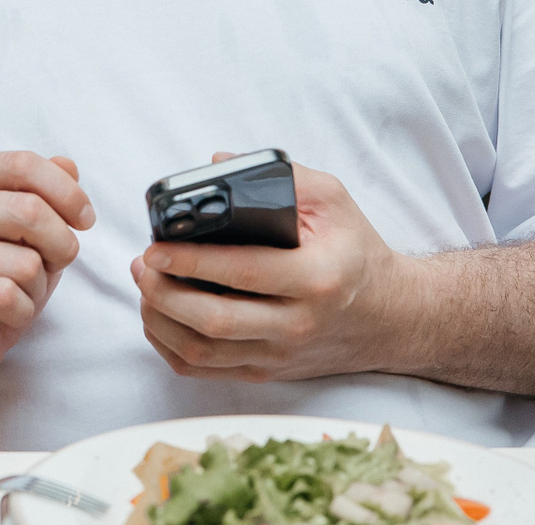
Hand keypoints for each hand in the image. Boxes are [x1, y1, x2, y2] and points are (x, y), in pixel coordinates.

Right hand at [0, 151, 95, 381]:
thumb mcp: (29, 233)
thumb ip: (44, 194)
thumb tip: (66, 165)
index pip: (21, 165)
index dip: (65, 191)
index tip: (85, 220)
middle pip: (29, 210)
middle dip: (61, 243)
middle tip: (58, 261)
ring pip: (25, 262)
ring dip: (37, 285)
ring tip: (18, 290)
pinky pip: (7, 296)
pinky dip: (21, 310)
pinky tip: (4, 312)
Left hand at [130, 157, 421, 382]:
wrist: (392, 317)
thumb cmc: (355, 252)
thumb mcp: (333, 201)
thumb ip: (281, 176)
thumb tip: (217, 163)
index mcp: (316, 277)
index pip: (242, 272)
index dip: (190, 260)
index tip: (155, 247)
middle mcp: (298, 323)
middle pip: (214, 321)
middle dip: (163, 293)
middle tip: (141, 265)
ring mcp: (281, 354)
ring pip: (203, 352)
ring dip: (160, 321)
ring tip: (144, 287)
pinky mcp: (268, 371)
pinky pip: (207, 370)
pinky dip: (171, 347)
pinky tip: (159, 318)